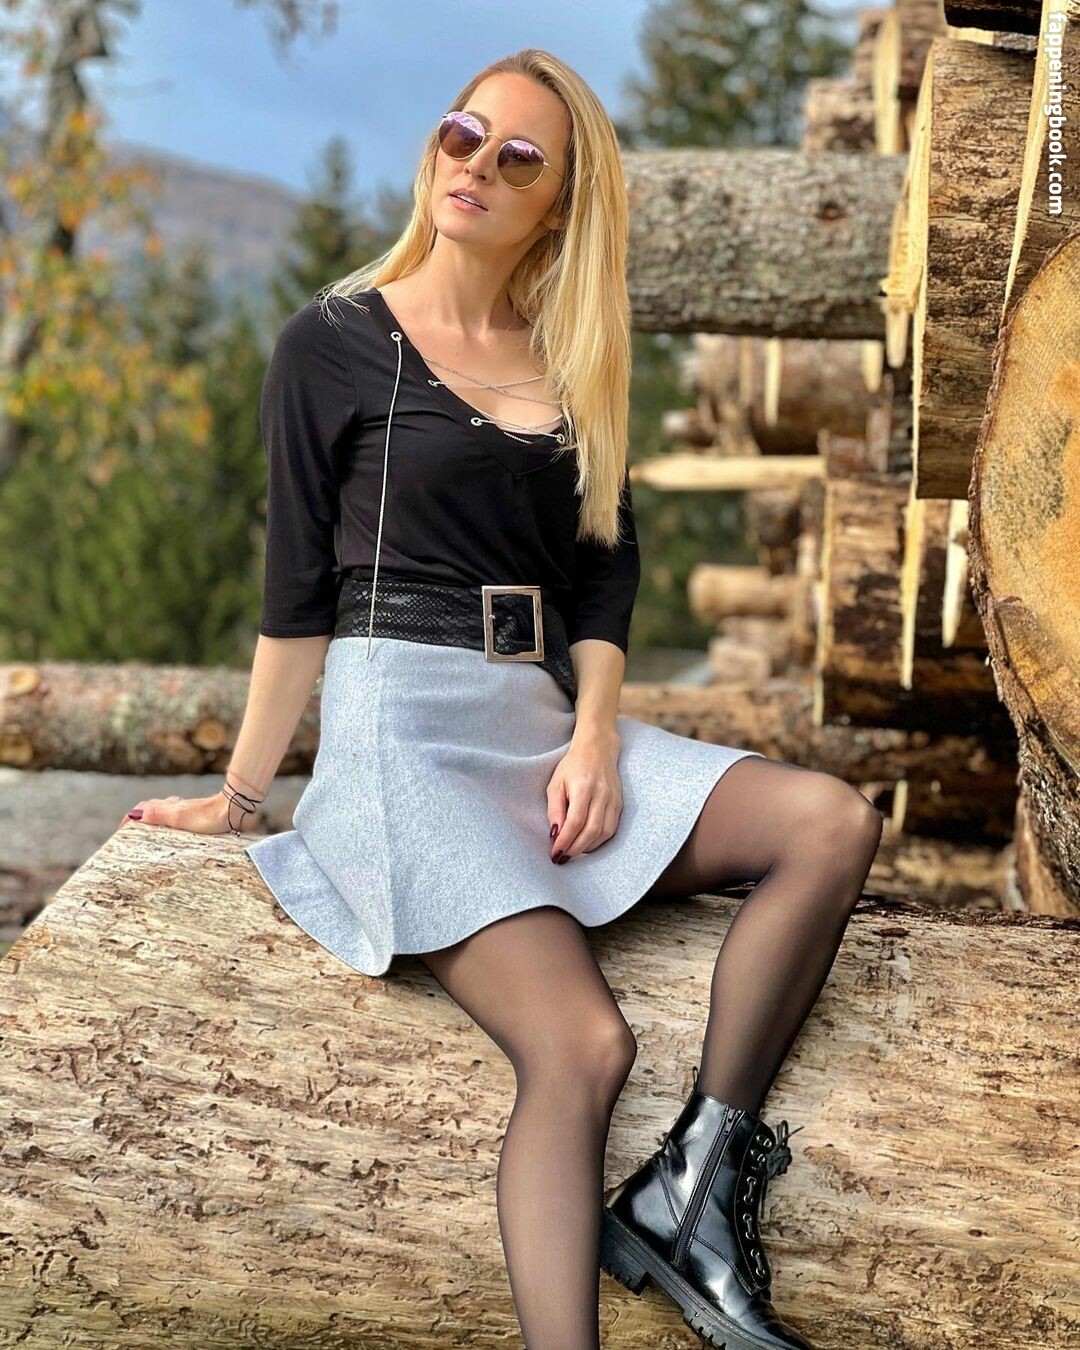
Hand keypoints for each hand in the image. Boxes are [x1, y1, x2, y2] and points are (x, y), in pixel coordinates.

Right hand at [116, 790, 260, 836]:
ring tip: (149, 829)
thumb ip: (158, 815)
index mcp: (168, 807)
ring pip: (164, 810)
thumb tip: (134, 815)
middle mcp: (175, 806)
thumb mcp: (179, 818)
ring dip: (154, 817)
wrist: (234, 810)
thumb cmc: (208, 816)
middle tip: (131, 830)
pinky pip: (177, 815)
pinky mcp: (197, 814)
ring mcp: (186, 809)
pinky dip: (169, 820)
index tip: (121, 831)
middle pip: (151, 808)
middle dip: (139, 817)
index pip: (141, 810)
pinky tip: (176, 828)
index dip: (129, 819)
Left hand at [546, 728, 622, 862]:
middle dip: (576, 849)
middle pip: (591, 830)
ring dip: (588, 847)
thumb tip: (555, 834)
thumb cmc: (572, 766)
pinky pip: (612, 829)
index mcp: (583, 787)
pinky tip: (587, 843)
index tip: (555, 853)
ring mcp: (613, 800)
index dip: (565, 841)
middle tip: (563, 857)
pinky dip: (599, 841)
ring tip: (573, 851)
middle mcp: (602, 794)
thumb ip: (554, 809)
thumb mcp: (555, 783)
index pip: (575, 821)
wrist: (598, 749)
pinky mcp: (619, 804)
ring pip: (604, 833)